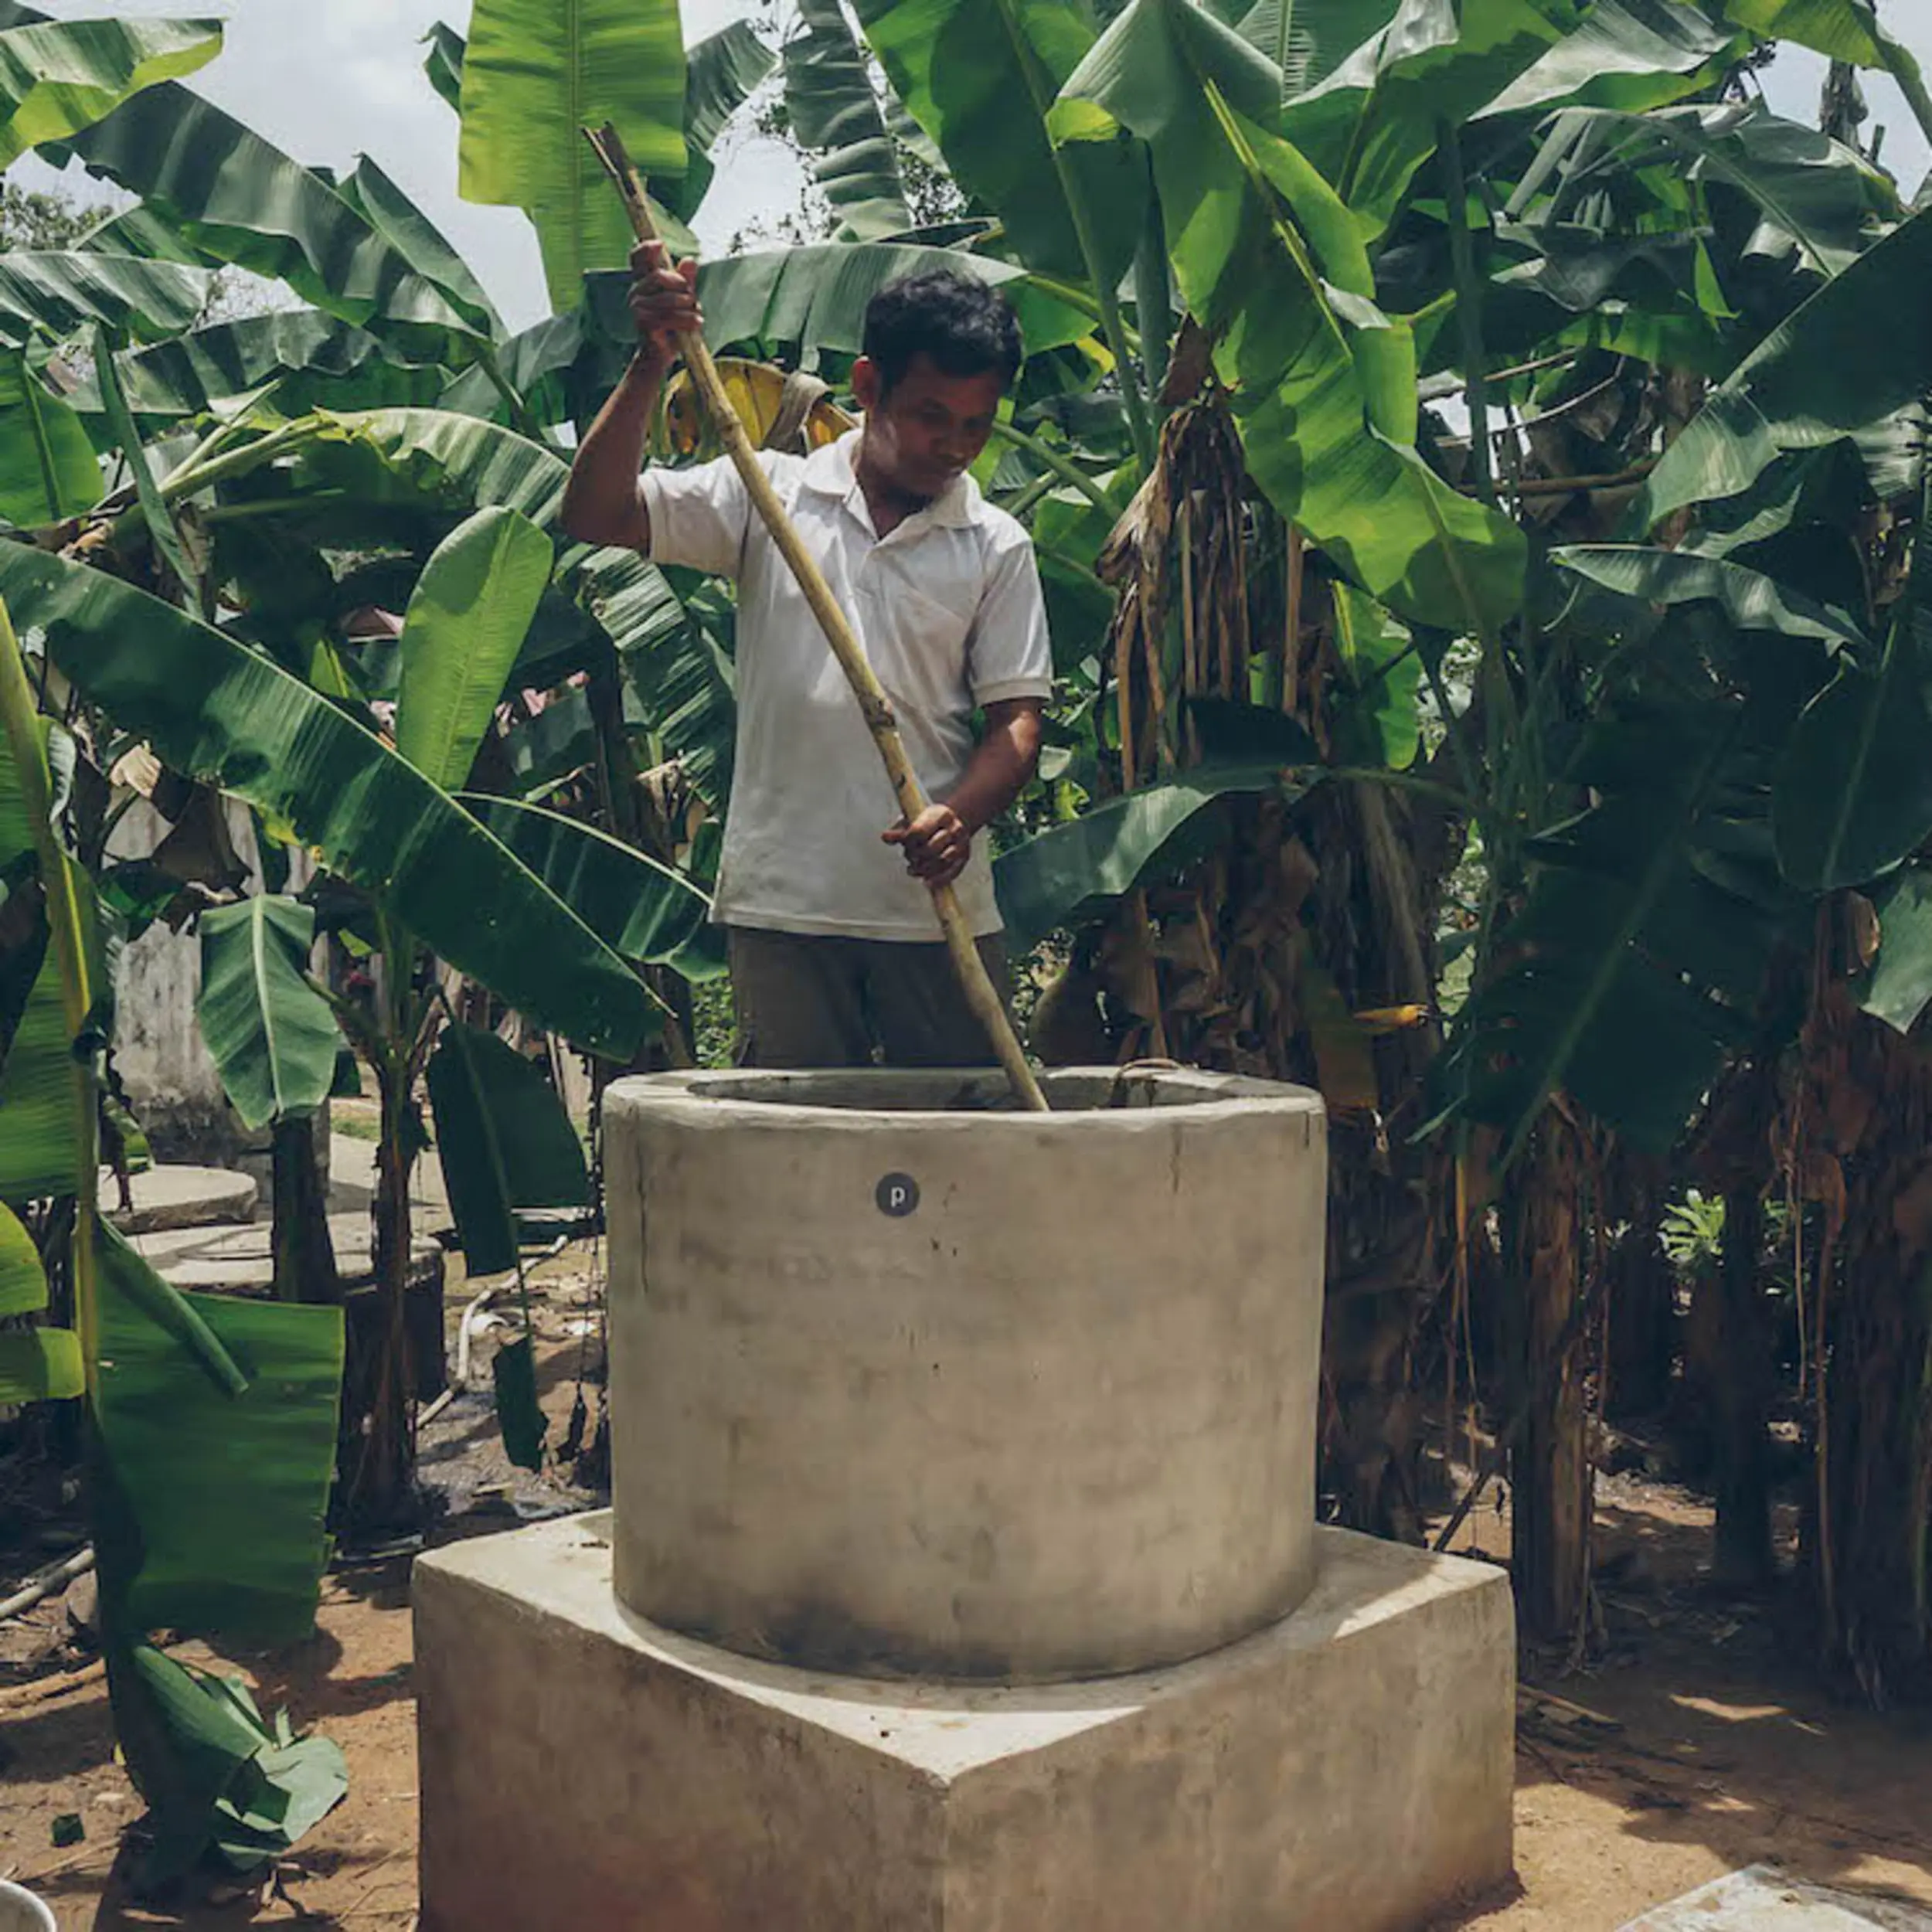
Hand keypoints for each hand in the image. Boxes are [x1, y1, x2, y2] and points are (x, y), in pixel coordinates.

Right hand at [627, 239, 700, 361]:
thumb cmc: (674, 324)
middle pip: (660, 276)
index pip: (637, 258)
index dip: (645, 248)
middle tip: (693, 300)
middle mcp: (636, 292)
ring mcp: (637, 308)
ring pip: (669, 298)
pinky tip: (696, 323)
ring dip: (688, 307)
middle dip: (682, 286)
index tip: (660, 245)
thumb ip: (686, 280)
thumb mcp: (683, 299)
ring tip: (696, 316)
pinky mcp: (644, 324)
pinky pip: (670, 316)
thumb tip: (690, 260)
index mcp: (643, 282)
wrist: (663, 355)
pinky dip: (687, 320)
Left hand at [884, 804, 972, 890]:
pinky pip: (951, 873)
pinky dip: (938, 880)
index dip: (908, 841)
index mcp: (942, 814)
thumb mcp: (915, 819)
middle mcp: (955, 829)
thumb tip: (885, 837)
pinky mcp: (964, 858)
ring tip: (913, 869)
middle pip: (931, 848)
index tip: (904, 843)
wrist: (955, 821)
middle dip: (915, 856)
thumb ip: (899, 830)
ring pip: (941, 862)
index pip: (920, 831)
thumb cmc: (930, 821)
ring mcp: (962, 844)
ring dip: (923, 869)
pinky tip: (926, 882)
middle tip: (909, 857)